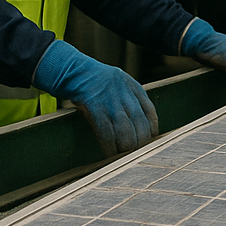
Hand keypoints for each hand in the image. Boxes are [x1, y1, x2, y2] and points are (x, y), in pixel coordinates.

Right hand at [33, 40, 156, 156]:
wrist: (72, 70)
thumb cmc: (95, 79)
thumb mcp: (119, 81)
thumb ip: (130, 96)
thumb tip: (138, 119)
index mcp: (132, 86)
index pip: (149, 110)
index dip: (153, 126)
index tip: (152, 137)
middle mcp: (124, 93)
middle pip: (139, 122)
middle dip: (141, 140)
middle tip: (139, 151)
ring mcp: (109, 100)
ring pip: (125, 128)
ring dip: (126, 145)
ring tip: (125, 155)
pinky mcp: (94, 106)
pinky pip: (105, 130)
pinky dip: (109, 145)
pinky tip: (110, 153)